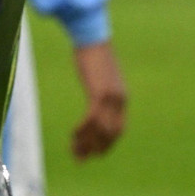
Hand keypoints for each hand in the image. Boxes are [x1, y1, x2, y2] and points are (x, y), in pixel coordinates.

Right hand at [70, 41, 126, 159]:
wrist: (92, 36)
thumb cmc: (93, 54)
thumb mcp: (101, 76)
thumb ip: (101, 89)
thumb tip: (95, 98)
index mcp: (122, 97)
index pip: (119, 130)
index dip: (106, 145)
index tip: (94, 154)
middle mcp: (119, 100)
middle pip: (110, 134)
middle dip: (95, 149)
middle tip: (79, 159)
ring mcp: (111, 97)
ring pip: (100, 130)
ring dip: (86, 143)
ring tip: (72, 150)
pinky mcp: (99, 92)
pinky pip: (91, 118)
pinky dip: (82, 129)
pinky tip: (73, 134)